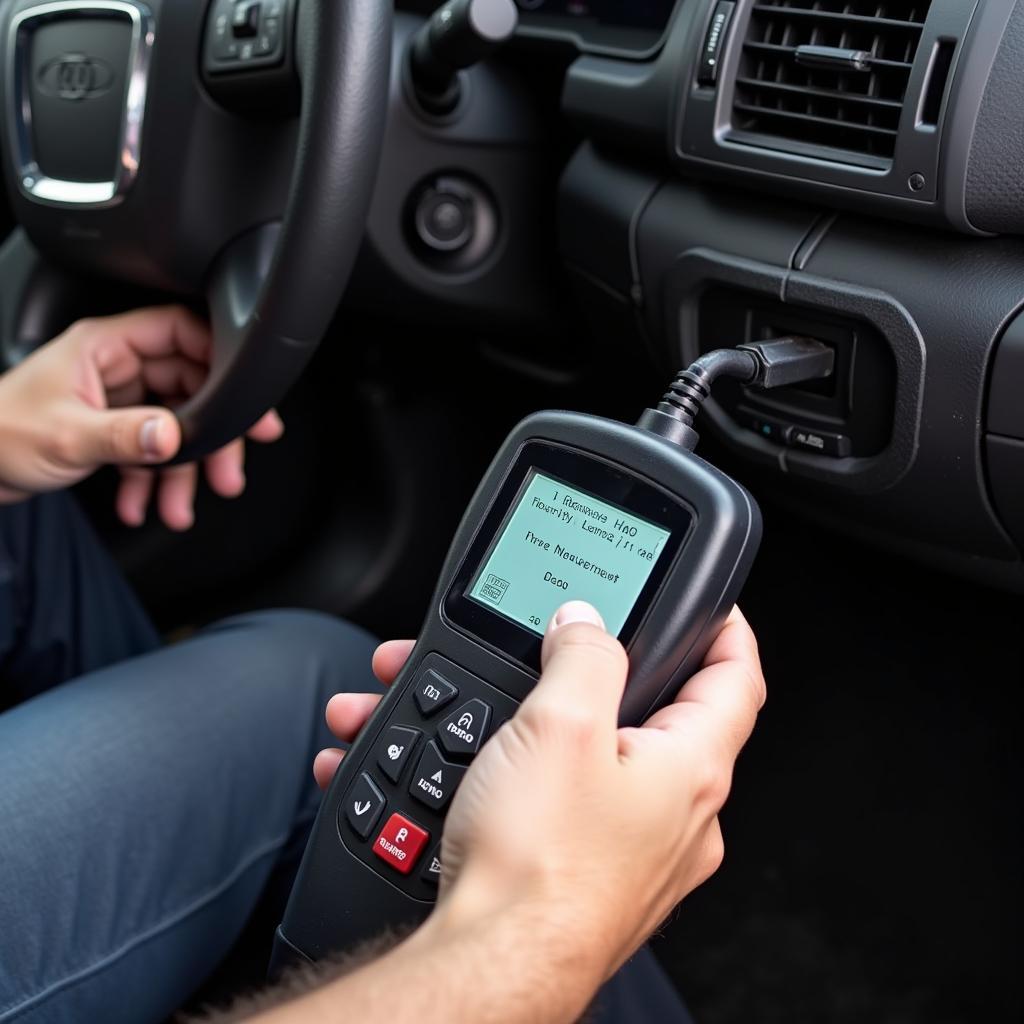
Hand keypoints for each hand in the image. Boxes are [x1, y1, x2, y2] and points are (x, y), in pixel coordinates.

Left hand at [0, 306, 282, 529]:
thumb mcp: (66, 436)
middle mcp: (117, 367)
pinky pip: (151, 449)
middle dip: (210, 437)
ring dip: (182, 471)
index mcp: (106, 346)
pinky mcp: (113, 428)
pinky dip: (152, 482)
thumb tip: (173, 435)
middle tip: (228, 471)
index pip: (181, 333)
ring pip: (176, 426)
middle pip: (190, 389)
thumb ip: (124, 436)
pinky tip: (142, 505)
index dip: (221, 361)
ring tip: (180, 507)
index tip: (247, 399)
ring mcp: (118, 398)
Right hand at [314, 602, 764, 990]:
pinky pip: (566, 804)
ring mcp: (636, 852)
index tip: (712, 605)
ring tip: (487, 713)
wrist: (491, 967)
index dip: (727, 628)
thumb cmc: (539, 867)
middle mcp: (677, 815)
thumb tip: (584, 624)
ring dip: (540, 726)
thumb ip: (583, 655)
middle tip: (569, 650)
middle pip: (660, 715)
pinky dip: (523, 776)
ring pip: (597, 760)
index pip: (737, 677)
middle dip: (601, 676)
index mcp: (690, 768)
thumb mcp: (562, 724)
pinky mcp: (590, 876)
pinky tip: (476, 773)